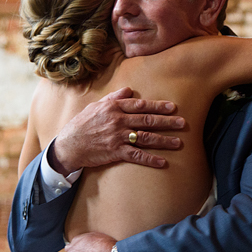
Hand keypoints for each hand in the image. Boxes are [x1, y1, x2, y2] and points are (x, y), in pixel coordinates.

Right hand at [51, 87, 184, 173]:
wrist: (69, 145)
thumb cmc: (82, 123)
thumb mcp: (96, 106)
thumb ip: (114, 98)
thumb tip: (129, 89)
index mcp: (114, 108)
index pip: (141, 105)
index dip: (158, 106)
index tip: (172, 107)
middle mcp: (118, 121)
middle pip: (147, 121)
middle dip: (167, 122)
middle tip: (183, 123)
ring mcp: (117, 137)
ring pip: (145, 138)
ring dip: (164, 140)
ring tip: (179, 142)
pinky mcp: (115, 152)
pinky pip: (136, 156)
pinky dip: (150, 159)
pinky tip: (163, 162)